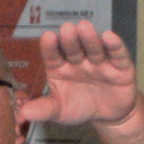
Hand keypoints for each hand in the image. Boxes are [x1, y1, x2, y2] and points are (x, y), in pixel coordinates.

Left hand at [20, 20, 137, 126]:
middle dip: (70, 39)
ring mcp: (99, 61)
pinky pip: (117, 54)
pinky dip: (114, 45)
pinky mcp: (120, 66)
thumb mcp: (59, 112)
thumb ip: (44, 110)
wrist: (107, 115)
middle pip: (73, 48)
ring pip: (93, 48)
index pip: (53, 55)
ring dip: (89, 38)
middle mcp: (78, 61)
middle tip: (67, 29)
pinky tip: (109, 36)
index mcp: (60, 68)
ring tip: (84, 27)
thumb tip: (24, 113)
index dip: (50, 47)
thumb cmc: (79, 108)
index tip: (47, 37)